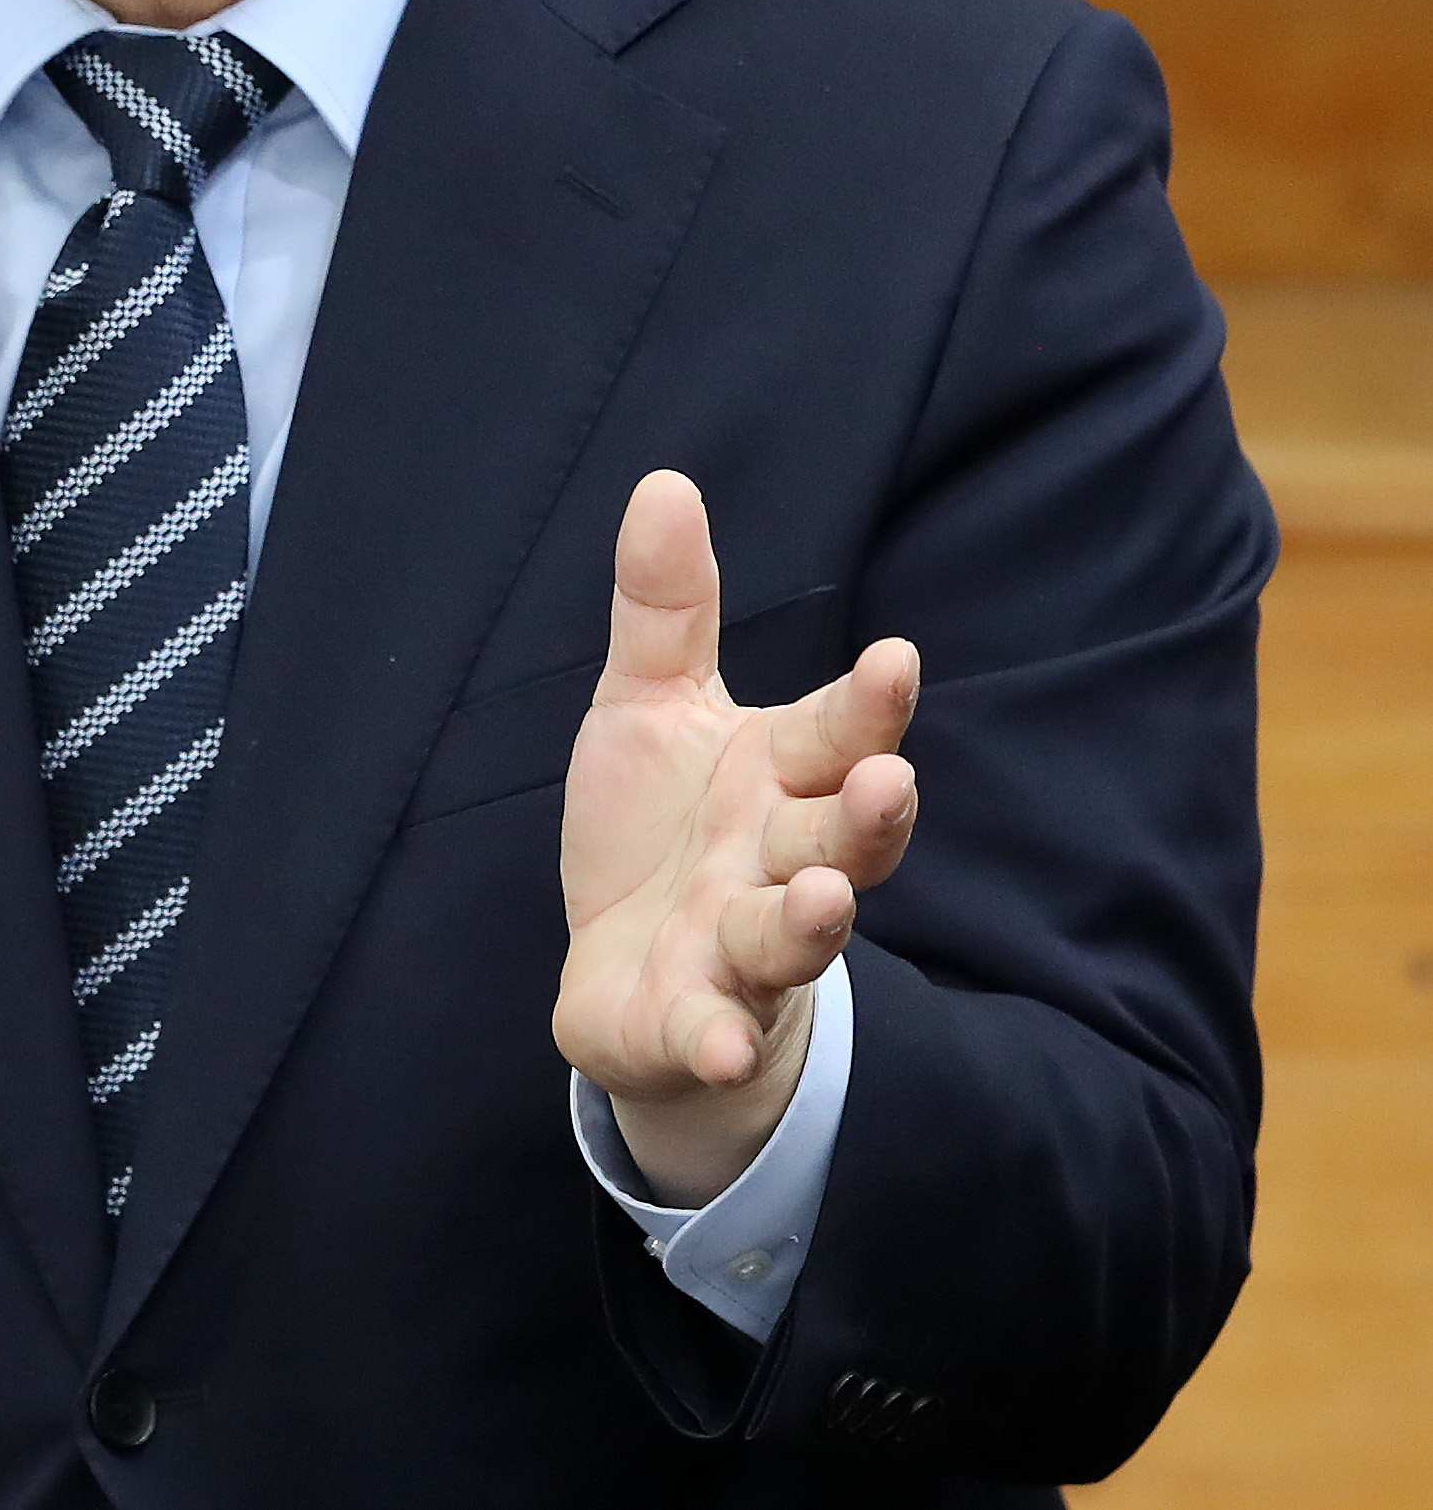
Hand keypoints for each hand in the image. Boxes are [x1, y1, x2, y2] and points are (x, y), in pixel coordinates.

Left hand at [554, 472, 918, 1205]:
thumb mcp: (650, 708)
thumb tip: (664, 481)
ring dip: (811, 923)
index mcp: (775, 781)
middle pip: (837, 840)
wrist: (631, 977)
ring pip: (788, 937)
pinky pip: (711, 1032)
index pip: (832, 737)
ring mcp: (738, 949)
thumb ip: (667, 610)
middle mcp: (775, 864)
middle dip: (869, 816)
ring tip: (824, 903)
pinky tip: (721, 1042)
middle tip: (889, 781)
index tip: (894, 659)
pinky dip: (718, 1040)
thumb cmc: (662, 831)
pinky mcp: (691, 1021)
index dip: (866, 707)